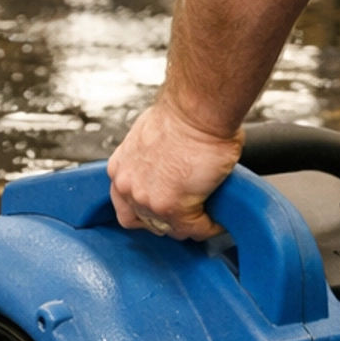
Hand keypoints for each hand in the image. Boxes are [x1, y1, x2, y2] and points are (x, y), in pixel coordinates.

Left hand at [108, 99, 242, 240]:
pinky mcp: (175, 209)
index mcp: (120, 169)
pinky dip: (210, 226)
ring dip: (190, 225)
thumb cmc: (182, 114)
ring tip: (205, 217)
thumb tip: (167, 165)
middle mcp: (128, 188)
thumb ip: (150, 158)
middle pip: (146, 222)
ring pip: (171, 229)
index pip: (126, 205)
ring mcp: (149, 201)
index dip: (148, 209)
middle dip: (167, 219)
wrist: (196, 111)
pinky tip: (219, 219)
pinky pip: (197, 229)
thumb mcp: (150, 136)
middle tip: (186, 212)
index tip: (163, 208)